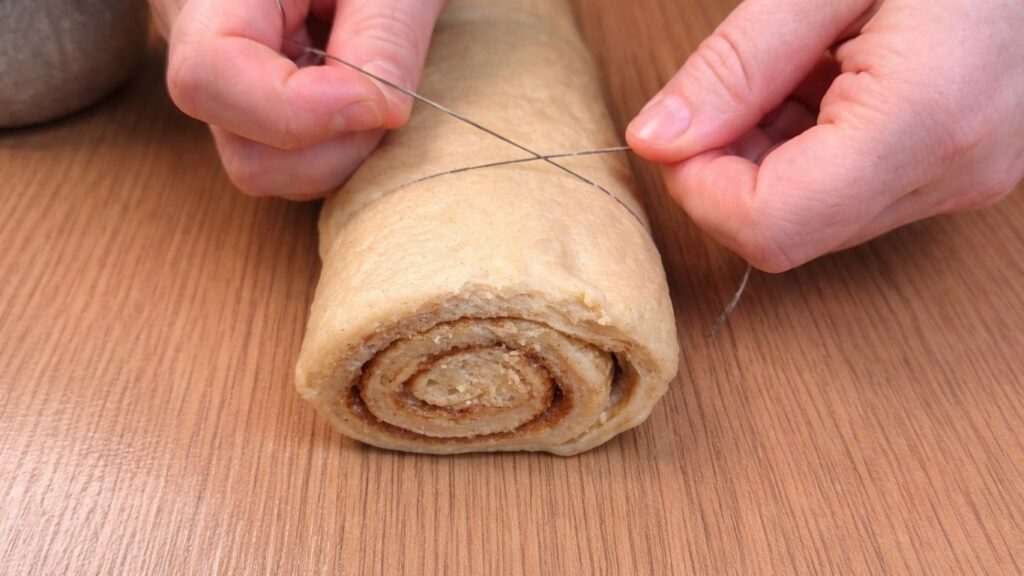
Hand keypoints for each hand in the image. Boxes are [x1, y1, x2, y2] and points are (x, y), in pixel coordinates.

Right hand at [153, 0, 445, 198]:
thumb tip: (383, 113)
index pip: (209, 78)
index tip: (376, 101)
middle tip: (385, 99)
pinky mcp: (264, 121)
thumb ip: (385, 37)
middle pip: (245, 153)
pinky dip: (343, 155)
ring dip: (343, 156)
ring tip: (375, 96)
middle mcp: (210, 54)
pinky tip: (361, 106)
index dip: (297, 112)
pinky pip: (296, 169)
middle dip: (332, 147)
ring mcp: (236, 98)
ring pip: (271, 173)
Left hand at [627, 0, 1023, 271]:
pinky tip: (823, 79)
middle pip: (786, 229)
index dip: (700, 190)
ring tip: (794, 65)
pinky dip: (809, 147)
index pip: (769, 227)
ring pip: (813, 215)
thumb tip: (656, 139)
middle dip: (728, 168)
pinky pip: (851, 191)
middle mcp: (950, 173)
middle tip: (735, 84)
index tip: (679, 132)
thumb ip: (736, 64)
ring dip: (768, 154)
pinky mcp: (958, 171)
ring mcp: (961, 179)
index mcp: (923, 121)